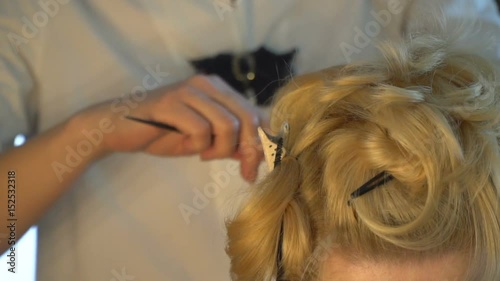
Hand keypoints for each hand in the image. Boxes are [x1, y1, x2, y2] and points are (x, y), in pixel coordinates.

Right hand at [72, 74, 267, 181]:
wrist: (118, 128)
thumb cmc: (162, 133)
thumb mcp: (204, 141)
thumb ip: (230, 144)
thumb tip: (261, 156)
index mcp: (218, 89)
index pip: (255, 113)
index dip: (263, 142)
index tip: (256, 168)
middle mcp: (207, 84)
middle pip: (248, 118)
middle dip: (251, 151)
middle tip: (245, 173)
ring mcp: (189, 91)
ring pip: (228, 126)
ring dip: (220, 150)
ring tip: (202, 154)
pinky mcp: (171, 103)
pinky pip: (201, 131)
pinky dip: (198, 146)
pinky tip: (186, 147)